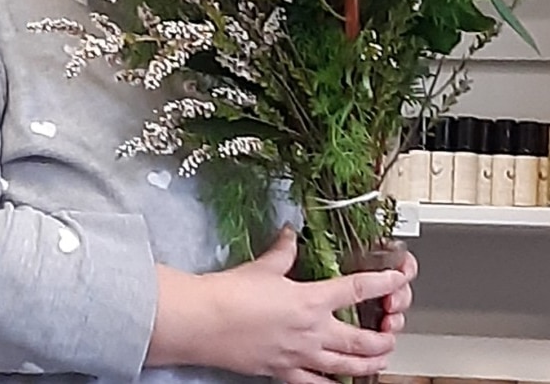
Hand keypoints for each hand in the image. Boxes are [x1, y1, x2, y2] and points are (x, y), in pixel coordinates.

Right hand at [149, 226, 409, 383]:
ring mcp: (299, 356)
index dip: (382, 284)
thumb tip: (290, 235)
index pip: (356, 289)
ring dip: (367, 365)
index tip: (398, 280)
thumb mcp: (263, 265)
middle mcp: (311, 331)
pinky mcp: (282, 372)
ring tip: (379, 363)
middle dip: (382, 339)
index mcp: (310, 299)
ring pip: (344, 366)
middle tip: (392, 335)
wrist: (206, 321)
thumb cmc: (232, 293)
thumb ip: (283, 251)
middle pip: (359, 340)